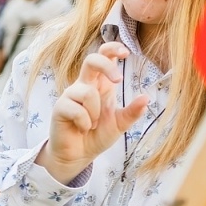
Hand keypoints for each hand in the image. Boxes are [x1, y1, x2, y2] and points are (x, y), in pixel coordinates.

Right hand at [35, 42, 148, 184]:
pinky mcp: (60, 108)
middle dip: (106, 66)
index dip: (112, 49)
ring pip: (87, 92)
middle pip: (91, 60)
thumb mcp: (120, 124)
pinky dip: (85, 122)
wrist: (78, 156)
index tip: (126, 53)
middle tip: (118, 81)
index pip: (103, 57)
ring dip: (95, 112)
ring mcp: (70, 96)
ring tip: (93, 125)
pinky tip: (83, 128)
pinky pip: (76, 110)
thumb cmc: (97, 136)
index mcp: (100, 85)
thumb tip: (146, 98)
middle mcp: (84, 86)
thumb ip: (132, 112)